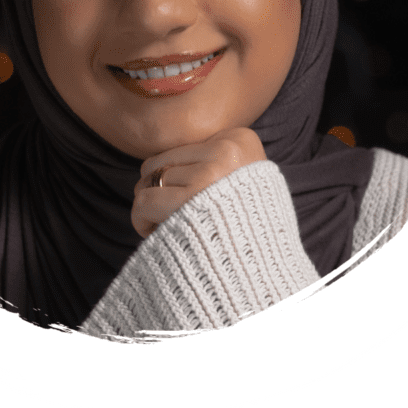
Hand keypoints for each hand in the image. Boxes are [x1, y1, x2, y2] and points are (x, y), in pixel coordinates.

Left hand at [131, 127, 266, 237]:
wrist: (265, 267)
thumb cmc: (246, 228)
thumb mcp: (242, 178)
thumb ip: (212, 163)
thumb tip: (159, 164)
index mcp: (240, 140)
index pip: (182, 148)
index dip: (177, 177)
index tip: (189, 201)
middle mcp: (225, 152)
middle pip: (161, 162)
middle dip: (158, 191)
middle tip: (170, 216)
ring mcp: (208, 175)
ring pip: (149, 180)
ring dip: (150, 206)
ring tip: (168, 225)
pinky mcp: (190, 202)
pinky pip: (144, 201)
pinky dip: (141, 219)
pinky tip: (155, 232)